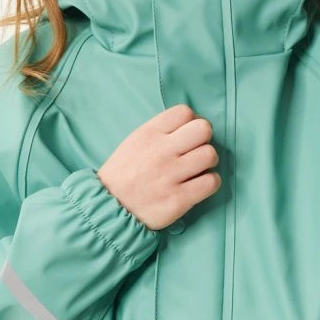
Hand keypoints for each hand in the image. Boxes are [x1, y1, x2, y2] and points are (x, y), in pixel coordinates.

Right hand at [96, 103, 220, 230]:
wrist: (108, 207)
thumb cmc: (124, 174)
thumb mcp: (134, 142)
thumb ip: (160, 131)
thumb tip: (190, 123)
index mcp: (149, 134)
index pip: (184, 112)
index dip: (192, 122)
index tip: (188, 135)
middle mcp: (161, 151)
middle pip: (203, 129)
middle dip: (204, 140)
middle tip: (196, 152)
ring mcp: (170, 175)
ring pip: (210, 155)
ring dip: (209, 162)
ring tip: (198, 170)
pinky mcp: (178, 199)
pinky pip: (211, 182)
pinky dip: (210, 182)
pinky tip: (200, 185)